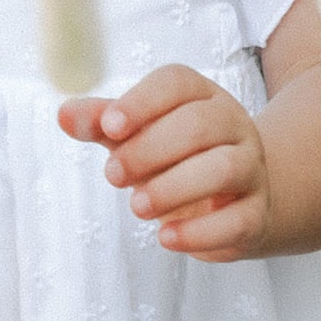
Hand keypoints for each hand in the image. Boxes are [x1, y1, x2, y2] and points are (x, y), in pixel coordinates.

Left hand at [59, 65, 269, 260]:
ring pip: (223, 169)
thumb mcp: (132, 134)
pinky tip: (165, 237)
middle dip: (149, 150)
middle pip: (199, 125)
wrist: (229, 199)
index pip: (177, 83)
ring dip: (173, 188)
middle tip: (112, 175)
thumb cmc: (170, 157)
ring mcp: (250, 169)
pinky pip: (237, 221)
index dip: (141, 101)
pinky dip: (199, 232)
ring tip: (137, 206)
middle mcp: (231, 126)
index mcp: (200, 96)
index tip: (109, 127)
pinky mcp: (255, 213)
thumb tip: (64, 114)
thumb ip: (99, 123)